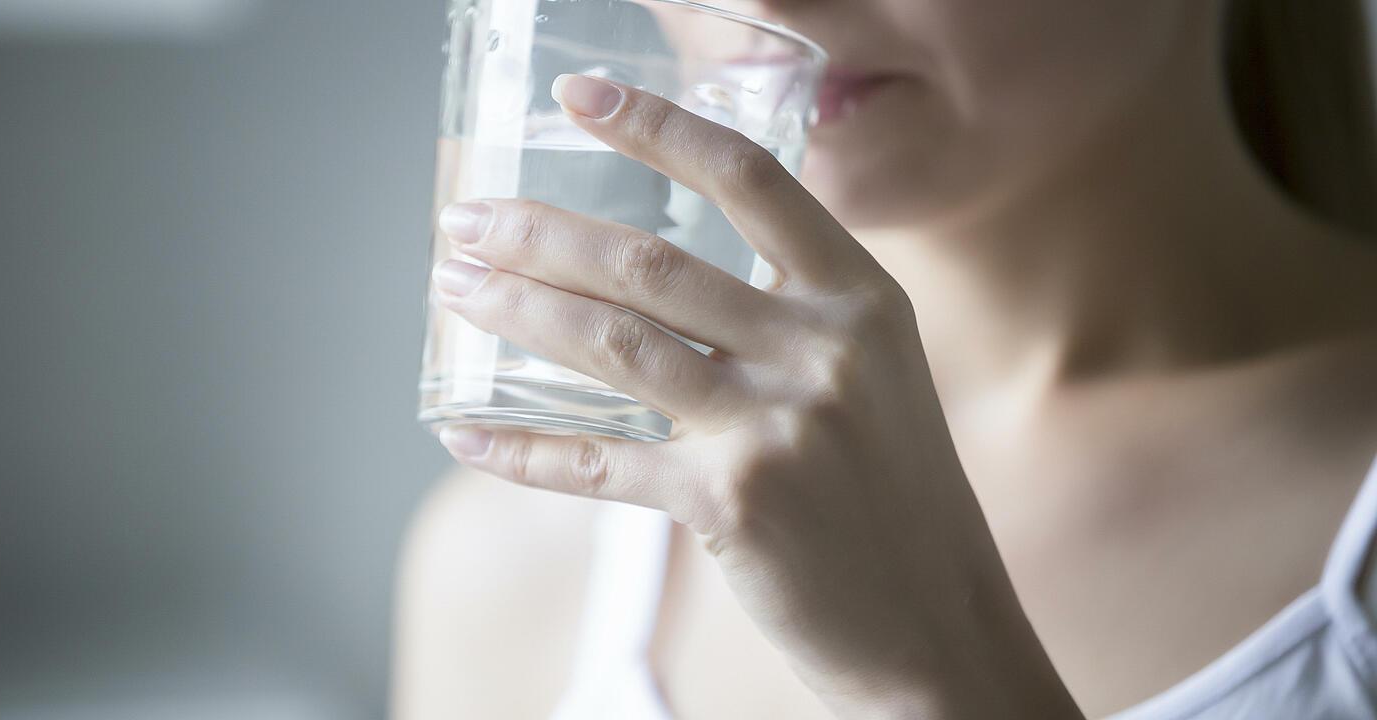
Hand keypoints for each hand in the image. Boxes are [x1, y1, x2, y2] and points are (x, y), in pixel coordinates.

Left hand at [430, 74, 1080, 718]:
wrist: (934, 621)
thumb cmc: (890, 490)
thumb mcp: (875, 372)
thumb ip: (791, 311)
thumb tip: (656, 270)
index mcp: (862, 296)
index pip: (749, 177)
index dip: (657, 126)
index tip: (579, 96)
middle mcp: (823, 348)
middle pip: (651, 262)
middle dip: (540, 232)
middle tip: (467, 220)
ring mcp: (777, 426)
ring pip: (615, 343)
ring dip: (517, 310)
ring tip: (455, 287)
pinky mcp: (731, 504)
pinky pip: (600, 463)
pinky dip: (524, 448)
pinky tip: (465, 432)